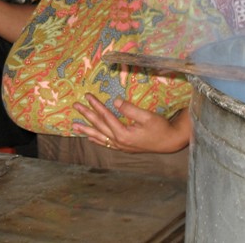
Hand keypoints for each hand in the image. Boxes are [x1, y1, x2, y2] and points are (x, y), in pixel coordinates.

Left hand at [72, 93, 191, 153]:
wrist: (170, 142)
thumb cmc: (160, 128)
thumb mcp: (147, 117)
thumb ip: (130, 109)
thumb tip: (115, 101)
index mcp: (123, 134)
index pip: (106, 116)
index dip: (96, 105)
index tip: (88, 96)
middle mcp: (119, 142)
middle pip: (99, 126)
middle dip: (87, 115)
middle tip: (75, 106)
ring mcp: (121, 146)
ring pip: (100, 137)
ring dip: (87, 130)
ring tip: (75, 126)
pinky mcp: (124, 147)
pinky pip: (106, 143)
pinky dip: (97, 140)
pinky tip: (91, 138)